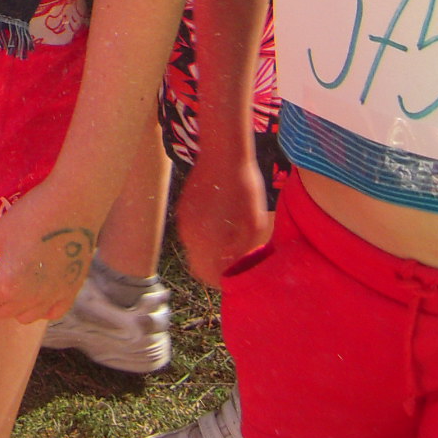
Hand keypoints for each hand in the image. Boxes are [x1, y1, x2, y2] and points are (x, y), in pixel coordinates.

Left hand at [0, 195, 97, 322]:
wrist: (74, 203)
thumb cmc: (31, 214)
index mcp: (8, 285)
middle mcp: (31, 299)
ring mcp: (53, 298)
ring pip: (23, 316)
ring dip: (11, 302)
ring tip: (11, 273)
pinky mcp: (71, 292)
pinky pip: (51, 313)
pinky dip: (39, 306)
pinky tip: (35, 284)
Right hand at [174, 146, 271, 287]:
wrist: (223, 156)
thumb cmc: (245, 190)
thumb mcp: (255, 225)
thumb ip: (244, 252)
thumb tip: (237, 269)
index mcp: (209, 243)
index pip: (210, 277)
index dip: (223, 281)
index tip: (235, 276)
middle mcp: (191, 237)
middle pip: (198, 268)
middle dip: (214, 269)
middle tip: (233, 262)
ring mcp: (184, 223)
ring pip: (193, 251)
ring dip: (207, 253)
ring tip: (228, 241)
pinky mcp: (182, 210)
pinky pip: (190, 234)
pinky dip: (202, 236)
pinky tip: (219, 223)